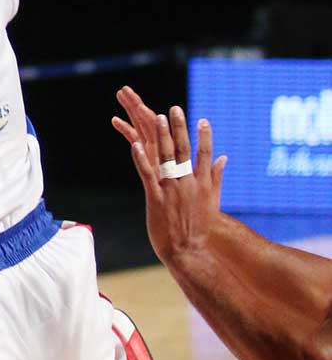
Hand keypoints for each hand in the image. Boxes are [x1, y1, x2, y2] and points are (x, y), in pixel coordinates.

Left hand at [113, 86, 227, 267]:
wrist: (188, 250)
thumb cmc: (199, 226)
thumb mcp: (212, 200)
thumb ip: (216, 176)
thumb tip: (224, 157)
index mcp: (202, 184)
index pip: (204, 155)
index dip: (204, 137)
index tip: (202, 120)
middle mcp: (189, 184)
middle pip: (184, 151)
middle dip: (180, 129)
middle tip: (175, 109)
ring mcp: (172, 191)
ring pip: (167, 159)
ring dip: (162, 137)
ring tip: (158, 118)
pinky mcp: (156, 199)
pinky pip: (148, 175)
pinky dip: (142, 159)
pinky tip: (135, 144)